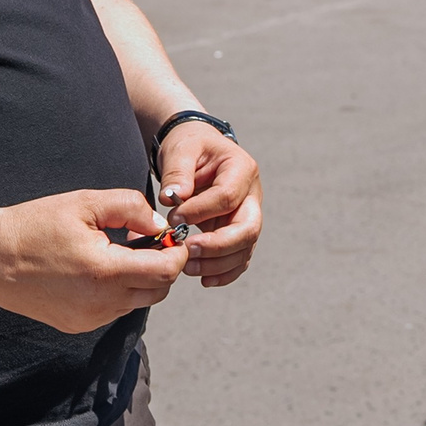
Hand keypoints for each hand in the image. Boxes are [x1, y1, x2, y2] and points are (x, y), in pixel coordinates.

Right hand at [0, 190, 189, 334]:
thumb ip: (131, 208)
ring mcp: (89, 318)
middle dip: (164, 265)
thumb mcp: (85, 203)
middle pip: (159, 290)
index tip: (171, 235)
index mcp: (105, 272)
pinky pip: (116, 308)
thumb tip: (161, 224)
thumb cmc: (35, 225)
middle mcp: (100, 303)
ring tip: (120, 250)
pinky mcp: (78, 325)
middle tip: (150, 240)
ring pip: (139, 301)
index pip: (166, 271)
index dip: (177, 252)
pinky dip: (120, 290)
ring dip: (142, 277)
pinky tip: (100, 268)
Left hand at [158, 122, 263, 288]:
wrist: (197, 151)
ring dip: (218, 263)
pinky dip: (225, 272)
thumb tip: (173, 197)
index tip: (173, 218)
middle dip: (218, 246)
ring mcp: (248, 215)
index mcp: (241, 169)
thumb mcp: (181, 150)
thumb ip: (177, 172)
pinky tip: (204, 279)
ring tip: (187, 267)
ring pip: (245, 248)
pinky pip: (239, 257)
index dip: (201, 212)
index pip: (228, 197)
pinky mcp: (238, 232)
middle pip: (248, 228)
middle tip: (187, 251)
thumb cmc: (190, 146)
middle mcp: (251, 195)